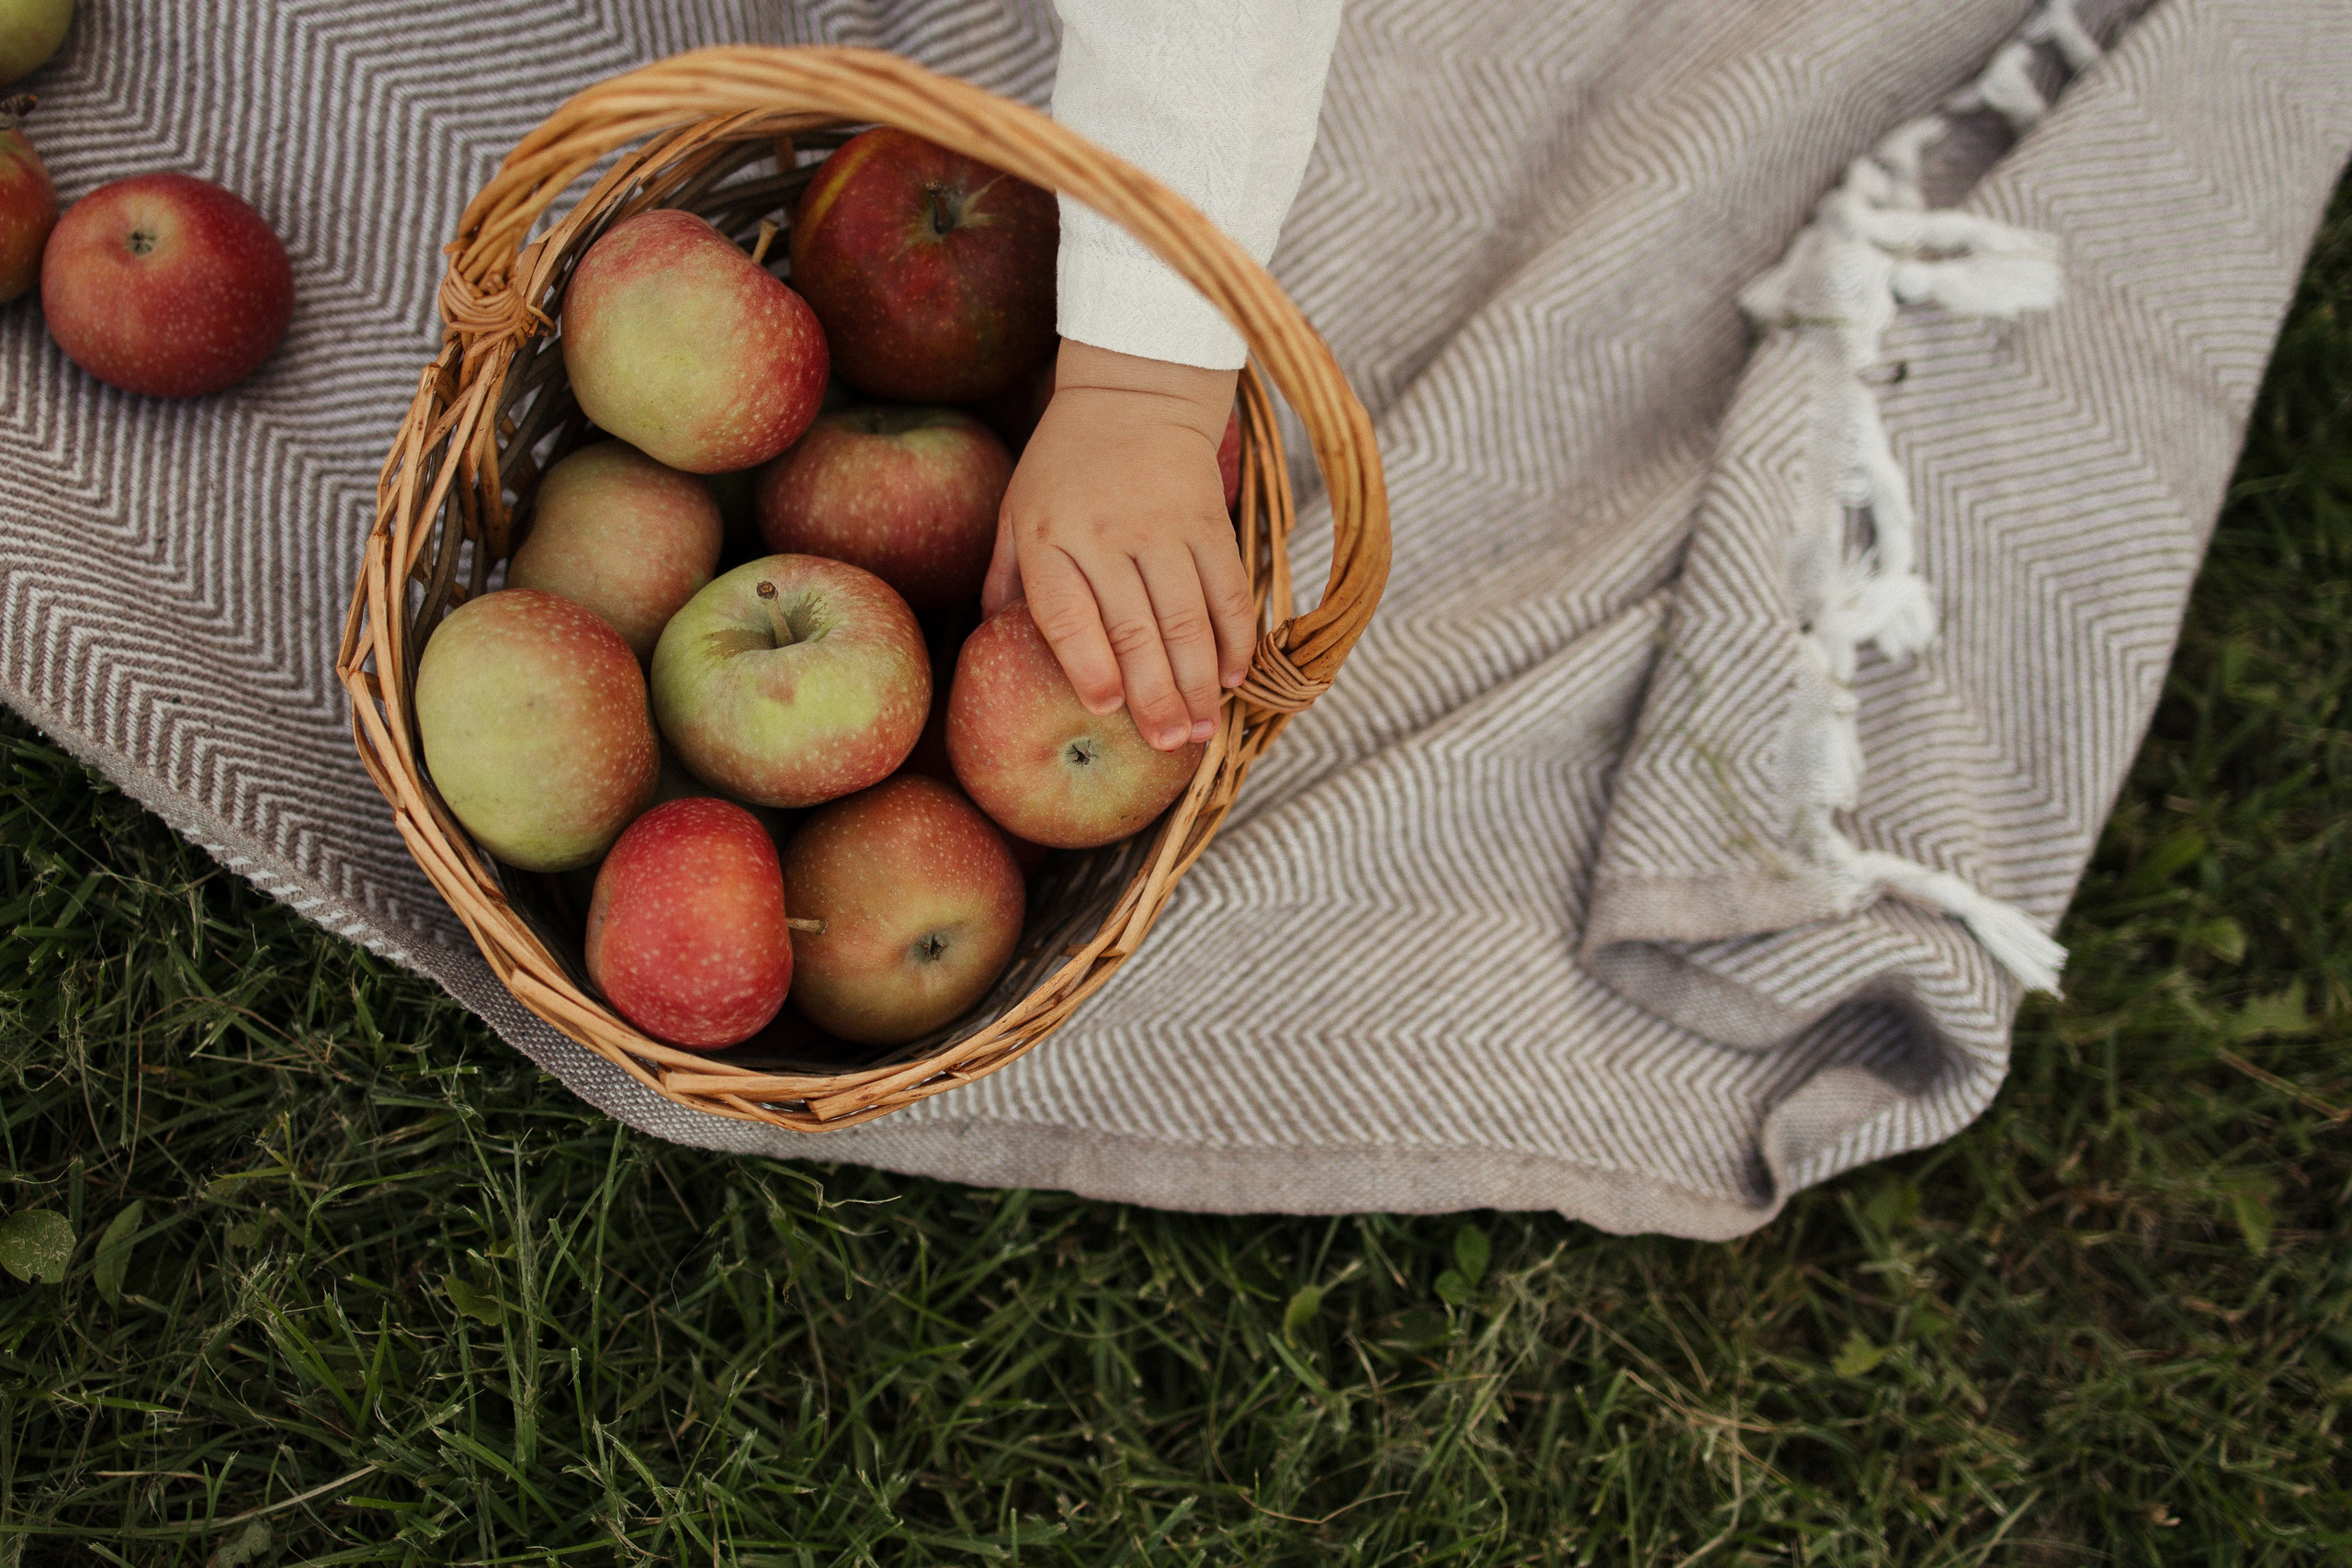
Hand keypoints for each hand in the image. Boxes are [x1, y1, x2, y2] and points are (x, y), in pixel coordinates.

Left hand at [983, 340, 1255, 751]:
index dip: (1088, 664)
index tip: (1104, 709)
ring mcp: (1162, 525)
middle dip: (1154, 694)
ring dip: (1199, 681)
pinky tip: (1233, 677)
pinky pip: (1227, 588)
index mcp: (1049, 536)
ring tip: (1201, 731)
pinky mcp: (1208, 520)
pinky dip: (1235, 637)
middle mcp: (1106, 533)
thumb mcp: (1018, 510)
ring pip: (1188, 617)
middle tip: (1167, 746)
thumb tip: (990, 644)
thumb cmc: (1064, 465)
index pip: (1068, 611)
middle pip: (1135, 627)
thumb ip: (1007, 577)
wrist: (1135, 392)